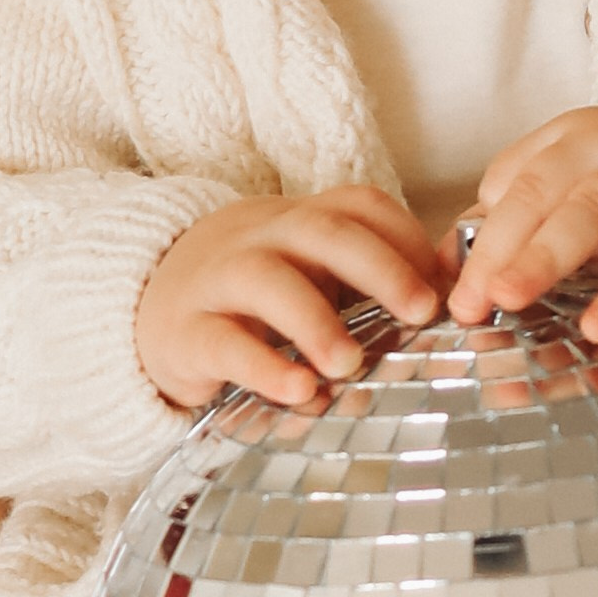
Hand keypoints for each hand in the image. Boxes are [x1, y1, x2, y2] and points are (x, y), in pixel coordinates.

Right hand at [136, 185, 443, 410]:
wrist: (147, 302)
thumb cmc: (256, 293)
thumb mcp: (310, 274)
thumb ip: (367, 283)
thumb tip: (450, 305)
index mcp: (305, 220)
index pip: (362, 206)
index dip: (407, 238)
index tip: (445, 285)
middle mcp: (265, 238)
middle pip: (324, 232)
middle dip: (380, 268)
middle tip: (421, 311)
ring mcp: (220, 280)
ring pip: (268, 280)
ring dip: (317, 322)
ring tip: (350, 364)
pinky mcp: (186, 332)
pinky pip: (224, 343)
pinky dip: (264, 367)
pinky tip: (299, 391)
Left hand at [444, 111, 597, 340]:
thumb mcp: (572, 199)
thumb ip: (510, 224)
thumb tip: (445, 268)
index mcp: (568, 139)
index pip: (510, 182)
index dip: (477, 239)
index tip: (455, 293)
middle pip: (540, 189)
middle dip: (498, 246)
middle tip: (471, 299)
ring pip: (591, 210)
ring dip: (544, 255)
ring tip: (509, 297)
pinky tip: (597, 326)